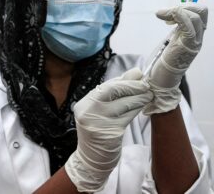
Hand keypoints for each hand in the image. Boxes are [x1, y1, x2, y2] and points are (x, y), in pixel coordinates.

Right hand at [65, 68, 152, 192]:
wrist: (91, 160)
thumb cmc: (97, 131)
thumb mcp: (99, 111)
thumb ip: (113, 93)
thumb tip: (134, 73)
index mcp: (84, 104)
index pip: (106, 86)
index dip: (124, 80)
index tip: (137, 75)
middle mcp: (88, 111)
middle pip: (113, 91)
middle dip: (132, 86)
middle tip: (145, 84)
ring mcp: (99, 122)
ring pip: (124, 103)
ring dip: (139, 97)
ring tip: (148, 94)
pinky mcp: (111, 133)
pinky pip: (128, 116)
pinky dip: (137, 109)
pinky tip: (143, 106)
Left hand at [144, 3, 207, 114]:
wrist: (163, 78)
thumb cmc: (165, 60)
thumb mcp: (173, 39)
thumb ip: (177, 28)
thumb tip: (172, 13)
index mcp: (196, 34)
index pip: (201, 12)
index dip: (187, 6)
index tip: (170, 13)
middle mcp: (198, 37)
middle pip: (202, 11)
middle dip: (184, 5)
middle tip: (167, 13)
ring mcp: (194, 42)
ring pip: (195, 16)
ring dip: (175, 9)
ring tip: (161, 14)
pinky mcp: (186, 46)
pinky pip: (187, 24)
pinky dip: (175, 15)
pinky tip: (162, 16)